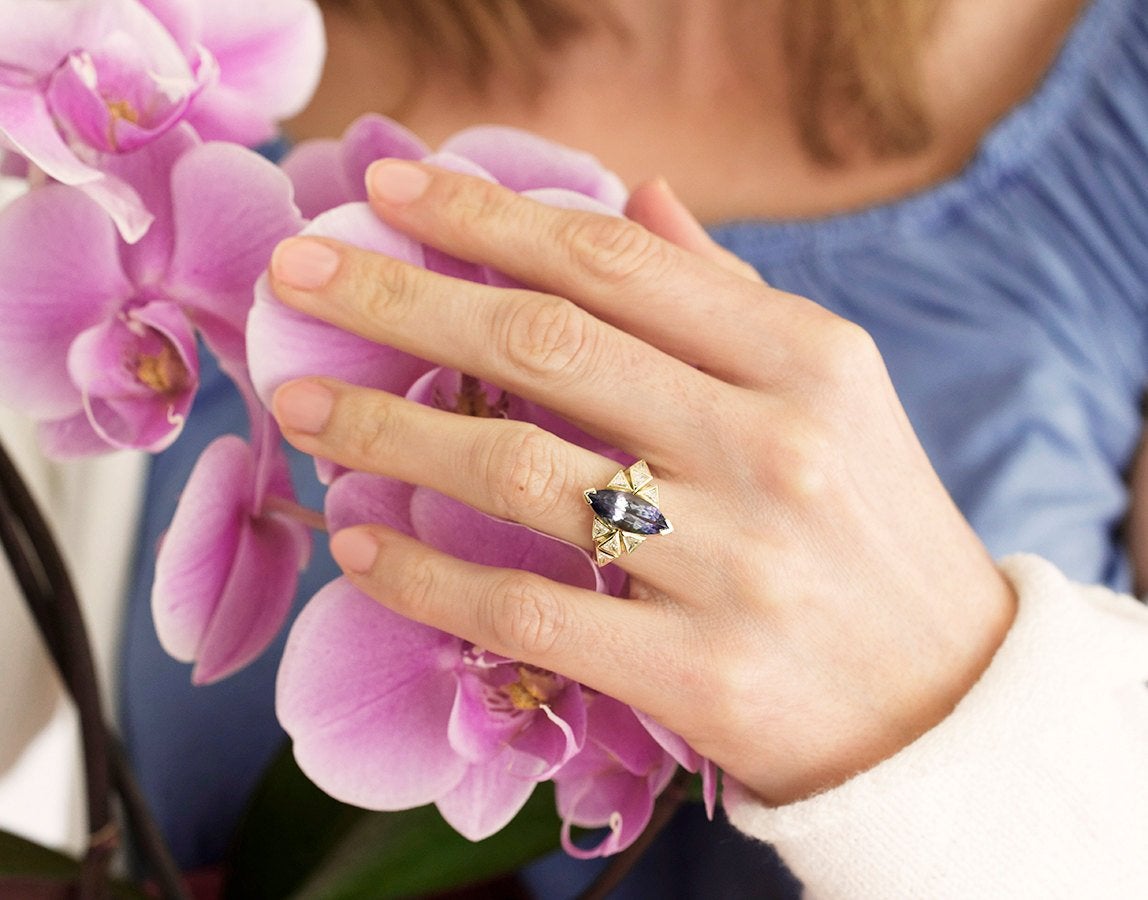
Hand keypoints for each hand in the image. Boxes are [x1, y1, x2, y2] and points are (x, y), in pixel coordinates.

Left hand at [267, 161, 1014, 804]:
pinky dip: (427, 577)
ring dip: (385, 430)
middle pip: (544, 346)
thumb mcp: (830, 395)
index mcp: (805, 360)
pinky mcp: (697, 673)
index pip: (613, 260)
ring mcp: (735, 563)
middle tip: (298, 274)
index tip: (390, 186)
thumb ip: (726, 296)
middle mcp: (772, 446)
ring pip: (516, 473)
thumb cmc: (873, 531)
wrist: (947, 703)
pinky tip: (360, 544)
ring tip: (300, 407)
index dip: (489, 214)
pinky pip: (528, 611)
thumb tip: (639, 197)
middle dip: (400, 300)